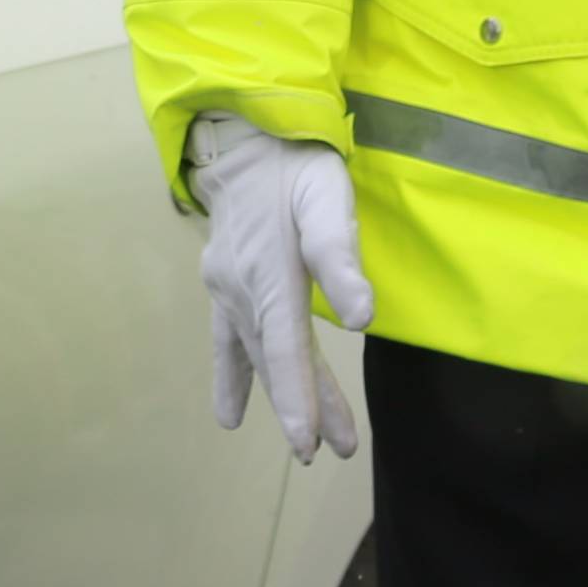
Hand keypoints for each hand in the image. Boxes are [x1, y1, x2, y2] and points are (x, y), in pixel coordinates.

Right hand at [187, 112, 371, 458]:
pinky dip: (233, 377)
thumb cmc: (297, 165)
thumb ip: (340, 258)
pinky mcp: (225, 284)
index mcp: (270, 273)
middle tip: (330, 451)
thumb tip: (362, 321)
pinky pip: (228, 340)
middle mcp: (242, 289)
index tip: (310, 444)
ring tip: (310, 445)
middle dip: (303, 408)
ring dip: (284, 396)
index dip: (299, 399)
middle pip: (276, 360)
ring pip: (258, 354)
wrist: (246, 135)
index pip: (285, 350)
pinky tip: (231, 413)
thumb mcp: (328, 198)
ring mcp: (228, 289)